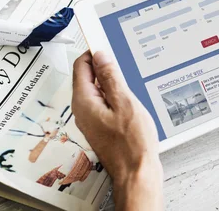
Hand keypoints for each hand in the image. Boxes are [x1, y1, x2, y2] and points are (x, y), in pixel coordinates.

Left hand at [72, 51, 162, 209]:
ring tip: (129, 84)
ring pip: (97, 90)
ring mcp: (91, 119)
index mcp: (84, 101)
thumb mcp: (125, 102)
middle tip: (123, 64)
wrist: (137, 173)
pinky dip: (115, 96)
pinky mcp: (101, 126)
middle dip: (104, 67)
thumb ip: (111, 77)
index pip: (82, 65)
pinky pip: (104, 102)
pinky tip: (130, 100)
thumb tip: (101, 56)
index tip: (107, 44)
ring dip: (112, 82)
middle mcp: (83, 110)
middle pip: (88, 76)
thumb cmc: (132, 144)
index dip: (95, 52)